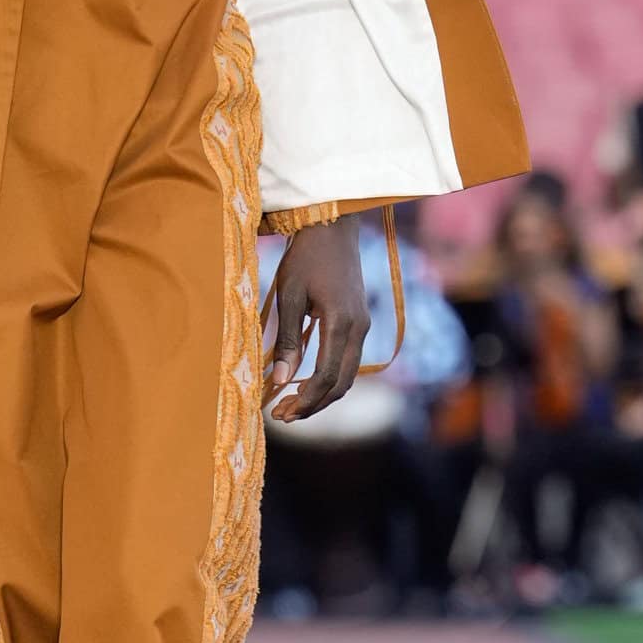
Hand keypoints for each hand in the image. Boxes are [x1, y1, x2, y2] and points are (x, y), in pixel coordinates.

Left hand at [265, 217, 370, 422]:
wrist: (332, 227)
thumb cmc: (305, 257)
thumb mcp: (289, 296)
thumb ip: (288, 340)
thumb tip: (280, 380)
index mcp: (342, 323)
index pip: (327, 377)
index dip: (306, 401)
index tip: (282, 413)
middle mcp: (359, 329)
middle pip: (341, 384)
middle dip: (313, 405)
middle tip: (282, 416)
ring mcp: (363, 325)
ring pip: (348, 375)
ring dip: (322, 394)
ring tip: (291, 404)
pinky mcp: (359, 321)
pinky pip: (348, 361)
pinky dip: (329, 379)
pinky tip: (306, 383)